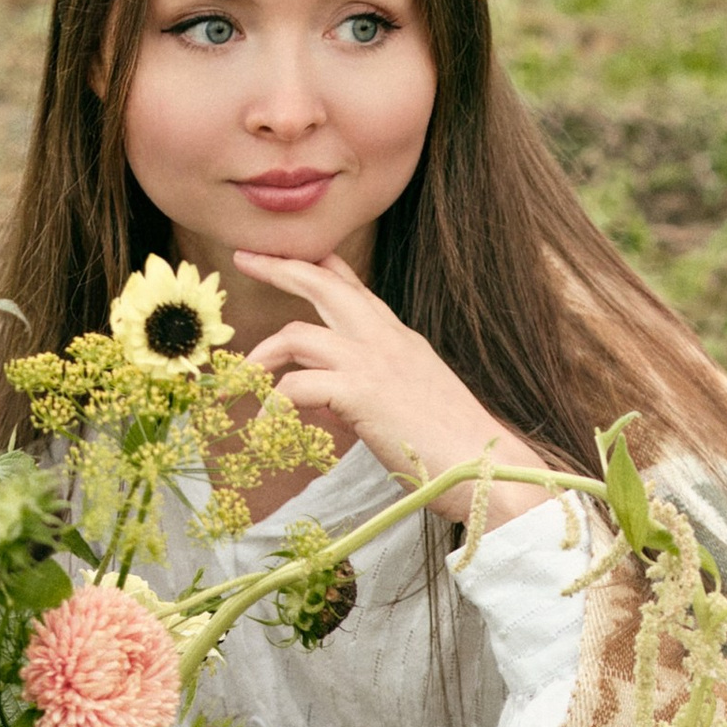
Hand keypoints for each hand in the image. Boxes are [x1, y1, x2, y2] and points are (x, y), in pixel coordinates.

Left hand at [235, 252, 550, 522]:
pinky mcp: (361, 393)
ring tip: (237, 381)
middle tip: (244, 258)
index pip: (354, 287)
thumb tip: (340, 398)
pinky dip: (272, 407)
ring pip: (296, 334)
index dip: (319, 266)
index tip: (288, 256)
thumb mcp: (415, 403)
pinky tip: (264, 431)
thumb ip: (378, 388)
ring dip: (259, 356)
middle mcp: (386, 339)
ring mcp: (373, 362)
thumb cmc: (456, 449)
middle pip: (322, 284)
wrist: (488, 469)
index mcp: (400, 339)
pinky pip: (295, 387)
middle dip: (279, 267)